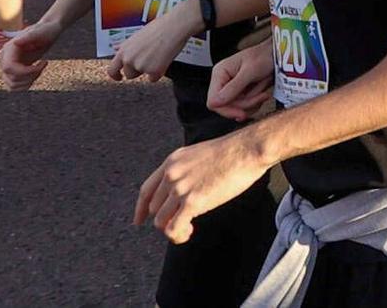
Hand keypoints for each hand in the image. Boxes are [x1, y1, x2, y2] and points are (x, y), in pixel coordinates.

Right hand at [0, 21, 59, 90]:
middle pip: (12, 79)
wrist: (47, 32)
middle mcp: (5, 58)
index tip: (41, 64)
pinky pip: (14, 87)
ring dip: (30, 81)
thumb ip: (30, 36)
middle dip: (31, 76)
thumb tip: (16, 42)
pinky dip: (27, 84)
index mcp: (9, 48)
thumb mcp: (41, 31)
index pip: (8, 68)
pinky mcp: (12, 72)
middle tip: (43, 63)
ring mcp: (7, 66)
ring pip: (12, 86)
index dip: (25, 72)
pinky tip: (36, 73)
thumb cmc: (46, 30)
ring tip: (40, 68)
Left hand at [107, 1, 199, 82]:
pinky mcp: (153, 72)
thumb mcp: (137, 35)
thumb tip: (116, 48)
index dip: (115, 75)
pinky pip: (153, 78)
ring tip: (157, 55)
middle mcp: (129, 59)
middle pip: (129, 74)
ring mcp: (140, 66)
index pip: (111, 69)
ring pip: (142, 75)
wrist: (175, 26)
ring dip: (148, 70)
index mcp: (124, 50)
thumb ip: (126, 46)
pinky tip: (163, 59)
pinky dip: (159, 72)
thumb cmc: (159, 28)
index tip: (119, 77)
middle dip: (137, 70)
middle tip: (148, 59)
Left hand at [135, 130, 267, 244]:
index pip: (146, 190)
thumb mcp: (199, 155)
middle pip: (155, 208)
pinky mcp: (193, 201)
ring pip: (161, 221)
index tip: (139, 220)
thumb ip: (186, 171)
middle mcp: (171, 174)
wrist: (247, 149)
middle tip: (184, 221)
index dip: (140, 208)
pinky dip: (178, 235)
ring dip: (172, 229)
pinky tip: (189, 232)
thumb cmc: (233, 152)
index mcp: (172, 161)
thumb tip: (183, 192)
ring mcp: (181, 188)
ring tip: (188, 228)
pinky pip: (173, 228)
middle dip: (166, 218)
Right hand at [205, 44, 273, 121]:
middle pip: (226, 106)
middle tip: (260, 97)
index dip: (227, 110)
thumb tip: (216, 102)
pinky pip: (244, 107)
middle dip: (245, 104)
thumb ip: (233, 87)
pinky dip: (255, 103)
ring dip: (253, 103)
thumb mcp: (249, 71)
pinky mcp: (241, 92)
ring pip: (236, 108)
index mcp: (219, 73)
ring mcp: (232, 88)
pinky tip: (263, 94)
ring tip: (263, 93)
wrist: (276, 55)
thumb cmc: (264, 56)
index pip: (213, 101)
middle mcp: (223, 81)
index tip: (242, 113)